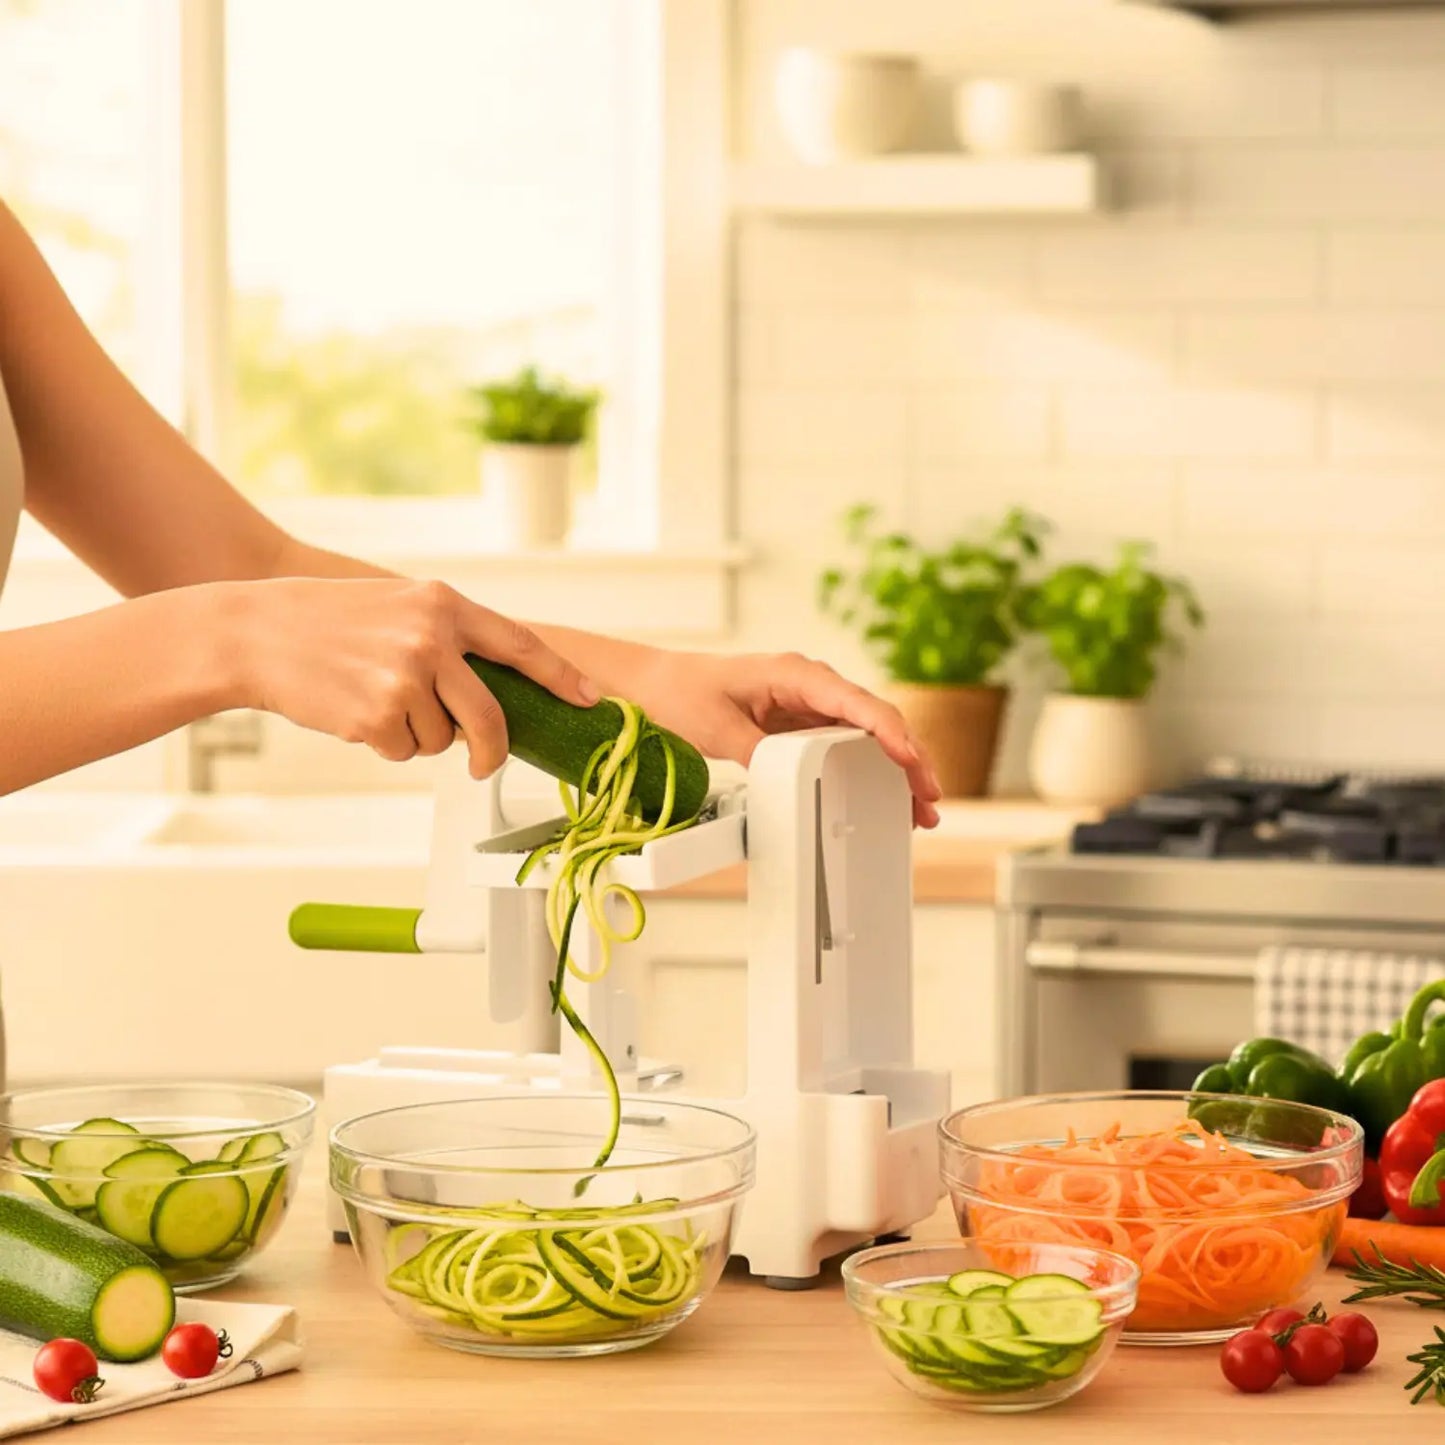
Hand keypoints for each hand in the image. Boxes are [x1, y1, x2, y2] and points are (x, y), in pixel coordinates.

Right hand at [231, 577, 598, 776]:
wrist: (256, 632)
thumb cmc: (326, 621)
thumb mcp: (397, 607)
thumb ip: (448, 638)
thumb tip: (493, 689)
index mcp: (444, 606)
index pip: (521, 645)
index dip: (561, 677)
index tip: (590, 698)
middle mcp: (432, 638)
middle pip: (491, 716)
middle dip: (491, 748)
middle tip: (484, 763)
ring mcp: (405, 677)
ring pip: (442, 739)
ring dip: (416, 736)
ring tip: (375, 701)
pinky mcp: (377, 714)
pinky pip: (404, 751)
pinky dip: (386, 744)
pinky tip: (354, 713)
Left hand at [629, 649, 942, 827]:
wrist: (657, 684)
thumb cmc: (683, 691)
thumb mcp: (717, 727)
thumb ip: (757, 750)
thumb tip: (789, 780)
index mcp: (794, 673)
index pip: (854, 701)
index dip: (887, 731)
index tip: (908, 758)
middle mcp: (810, 685)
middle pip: (874, 719)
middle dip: (908, 757)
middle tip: (928, 798)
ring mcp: (808, 704)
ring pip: (866, 735)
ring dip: (895, 768)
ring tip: (919, 808)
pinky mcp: (801, 723)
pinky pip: (845, 744)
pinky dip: (869, 769)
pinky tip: (884, 794)